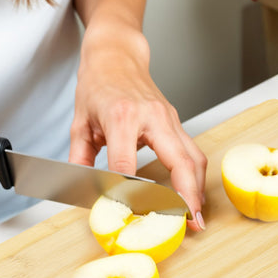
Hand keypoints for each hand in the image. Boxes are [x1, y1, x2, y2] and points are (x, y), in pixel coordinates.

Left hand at [69, 24, 206, 230]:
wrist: (116, 56)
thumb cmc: (97, 86)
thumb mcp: (79, 123)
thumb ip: (81, 160)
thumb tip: (82, 191)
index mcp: (122, 116)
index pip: (126, 163)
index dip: (128, 192)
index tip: (130, 213)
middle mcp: (152, 117)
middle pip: (179, 162)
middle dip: (187, 195)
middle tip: (190, 222)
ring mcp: (170, 119)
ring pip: (194, 158)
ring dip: (198, 190)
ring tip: (196, 216)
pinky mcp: (177, 123)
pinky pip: (194, 153)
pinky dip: (197, 178)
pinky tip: (194, 196)